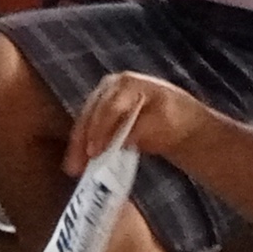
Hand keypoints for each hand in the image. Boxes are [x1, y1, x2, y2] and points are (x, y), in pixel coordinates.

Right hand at [62, 68, 208, 180]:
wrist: (179, 118)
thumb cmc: (174, 118)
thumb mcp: (164, 122)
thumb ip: (143, 129)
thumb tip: (124, 141)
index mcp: (128, 84)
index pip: (109, 107)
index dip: (100, 130)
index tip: (94, 152)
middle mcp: (110, 86)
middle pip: (91, 113)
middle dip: (82, 140)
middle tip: (76, 164)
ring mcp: (102, 97)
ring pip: (84, 121)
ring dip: (77, 145)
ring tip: (74, 168)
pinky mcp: (98, 111)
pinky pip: (86, 128)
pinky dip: (82, 146)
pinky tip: (79, 162)